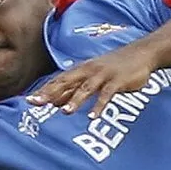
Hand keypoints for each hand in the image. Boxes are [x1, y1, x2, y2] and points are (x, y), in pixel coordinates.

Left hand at [26, 45, 157, 117]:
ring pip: (85, 88)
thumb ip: (76, 87)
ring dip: (75, 100)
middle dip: (51, 93)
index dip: (44, 90)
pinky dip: (99, 105)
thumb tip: (56, 101)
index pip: (58, 80)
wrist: (141, 53)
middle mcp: (89, 70)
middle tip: (36, 103)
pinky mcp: (117, 81)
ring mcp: (103, 75)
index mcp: (81, 69)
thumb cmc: (115, 66)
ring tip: (65, 113)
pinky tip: (93, 116)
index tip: (29, 100)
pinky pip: (107, 95)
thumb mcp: (93, 74)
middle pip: (66, 82)